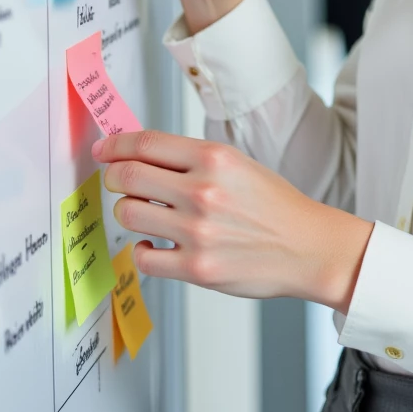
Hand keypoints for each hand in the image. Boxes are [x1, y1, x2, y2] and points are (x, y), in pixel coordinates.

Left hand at [94, 129, 373, 311]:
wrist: (309, 247)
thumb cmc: (275, 206)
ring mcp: (198, 231)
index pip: (146, 143)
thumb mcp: (238, 165)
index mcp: (215, 158)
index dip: (115, 145)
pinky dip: (141, 249)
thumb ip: (192, 160)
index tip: (103, 150)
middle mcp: (203, 191)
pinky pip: (143, 257)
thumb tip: (140, 156)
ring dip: (128, 211)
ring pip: (129, 214)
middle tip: (118, 181)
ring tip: (144, 213)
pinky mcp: (197, 268)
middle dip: (114, 177)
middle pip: (128, 176)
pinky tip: (153, 243)